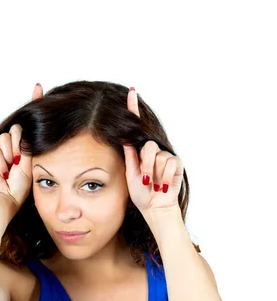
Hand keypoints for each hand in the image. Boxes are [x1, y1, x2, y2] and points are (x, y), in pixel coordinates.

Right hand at [0, 82, 43, 209]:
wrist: (6, 198)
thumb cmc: (21, 185)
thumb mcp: (31, 161)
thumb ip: (28, 143)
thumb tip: (23, 127)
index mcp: (24, 145)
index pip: (28, 122)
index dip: (33, 102)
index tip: (38, 86)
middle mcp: (11, 144)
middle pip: (17, 130)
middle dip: (20, 146)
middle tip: (19, 163)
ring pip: (7, 138)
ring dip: (11, 156)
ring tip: (11, 169)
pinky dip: (0, 162)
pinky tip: (2, 172)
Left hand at [122, 88, 183, 212]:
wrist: (155, 207)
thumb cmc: (142, 193)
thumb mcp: (131, 174)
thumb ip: (130, 155)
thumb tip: (124, 136)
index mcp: (139, 152)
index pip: (137, 127)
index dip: (133, 109)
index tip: (131, 92)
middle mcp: (153, 151)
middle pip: (148, 146)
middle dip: (146, 165)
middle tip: (146, 180)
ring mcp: (165, 157)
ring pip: (159, 157)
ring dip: (155, 174)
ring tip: (155, 184)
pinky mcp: (176, 164)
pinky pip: (170, 163)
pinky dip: (165, 177)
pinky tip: (164, 184)